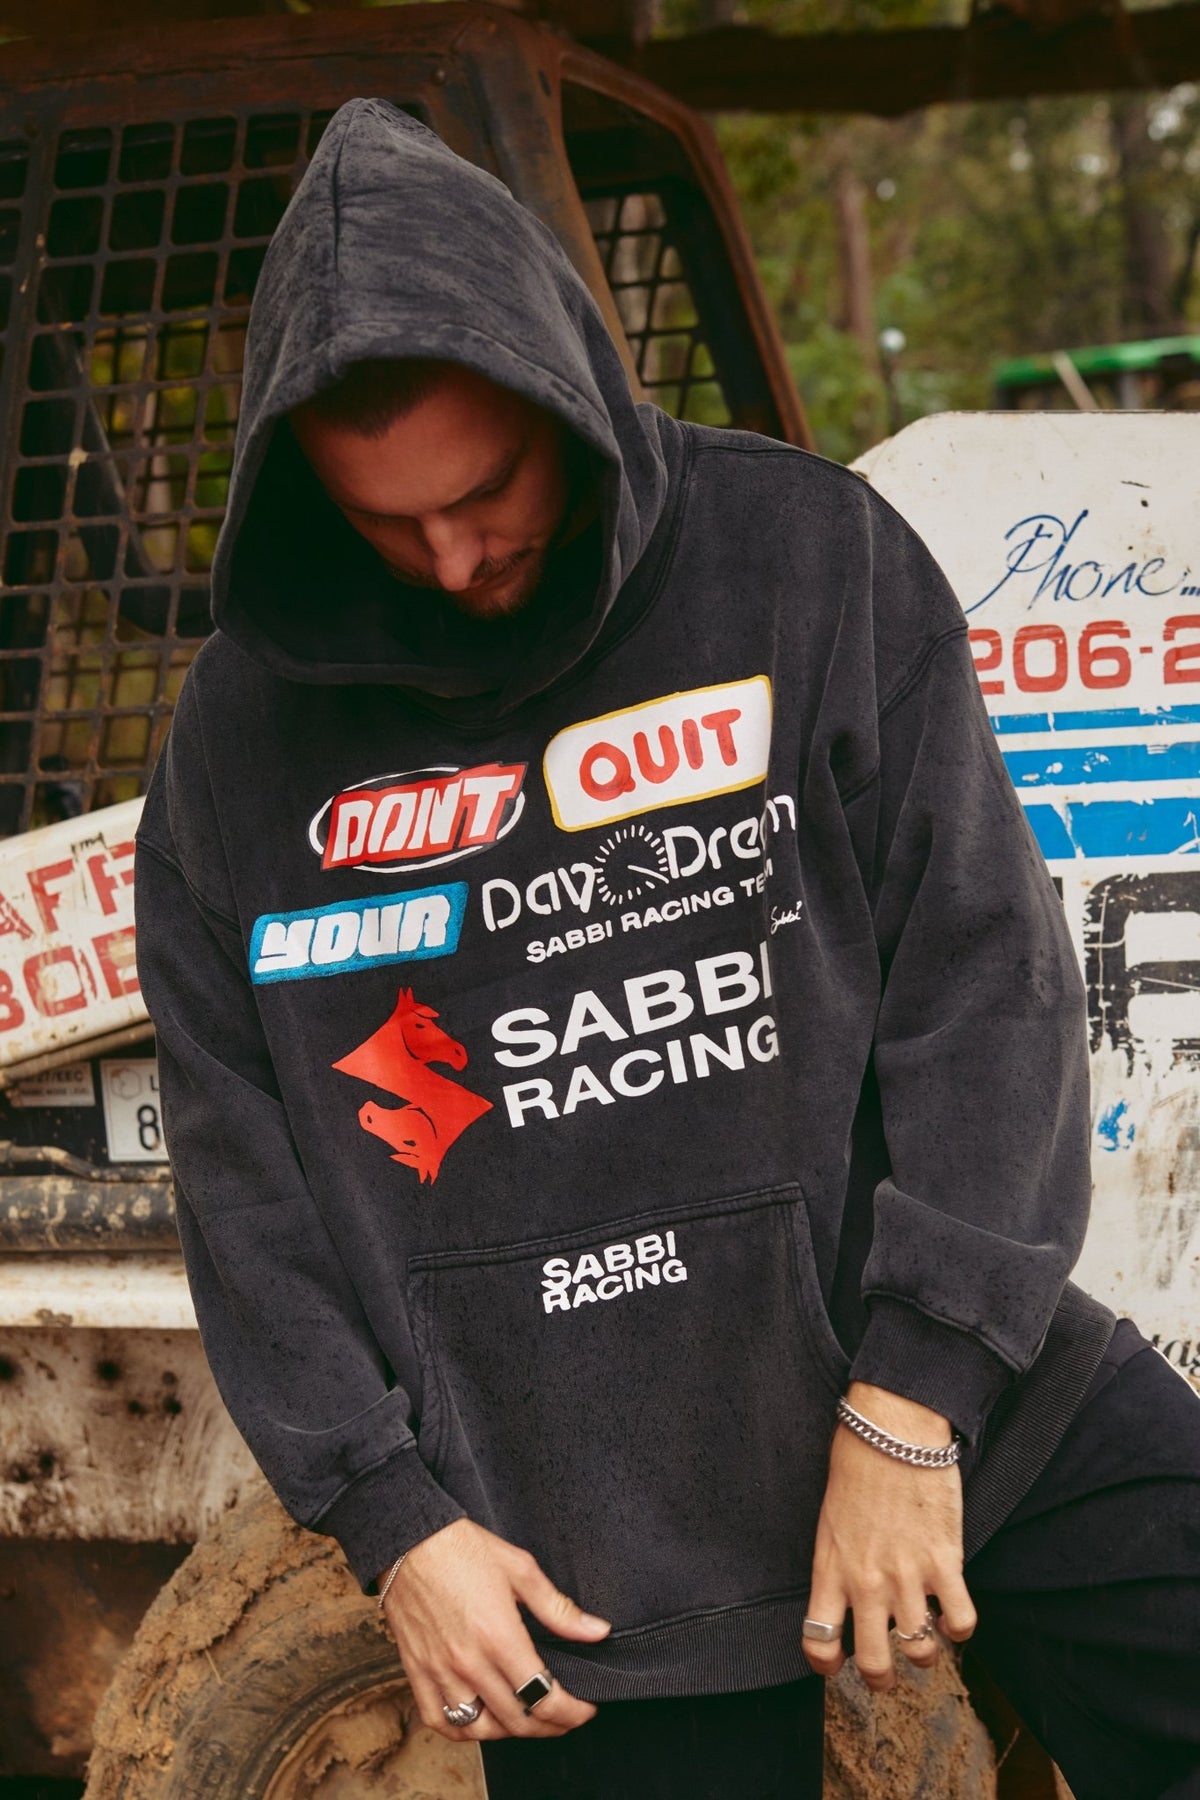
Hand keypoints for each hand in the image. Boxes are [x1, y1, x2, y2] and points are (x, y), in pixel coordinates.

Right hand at [380, 1517, 611, 1740]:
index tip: (585, 1710)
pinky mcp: (416, 1671)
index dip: (571, 1713)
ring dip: (509, 1732)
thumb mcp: (521, 1569)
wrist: (409, 1539)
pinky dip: (462, 1731)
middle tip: (564, 1718)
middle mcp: (469, 1663)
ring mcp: (440, 1671)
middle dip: (550, 1726)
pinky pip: (439, 1721)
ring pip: (480, 1729)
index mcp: (499, 1637)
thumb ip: (559, 1609)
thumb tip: (598, 1631)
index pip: (544, 1697)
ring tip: (527, 1719)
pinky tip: (479, 1721)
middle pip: (517, 1720)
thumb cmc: (464, 1549)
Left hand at [803, 1383, 977, 1692]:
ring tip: (923, 1640)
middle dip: (881, 1678)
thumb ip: (838, 1563)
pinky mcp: (945, 1562)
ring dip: (923, 1653)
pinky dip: (960, 1628)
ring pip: (920, 1651)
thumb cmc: (857, 1466)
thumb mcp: (830, 1520)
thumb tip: (849, 1595)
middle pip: (874, 1662)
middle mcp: (867, 1582)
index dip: (826, 1663)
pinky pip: (961, 1622)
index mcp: (830, 1569)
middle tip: (887, 1673)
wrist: (892, 1432)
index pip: (818, 1640)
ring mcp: (907, 1576)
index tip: (836, 1665)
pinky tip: (953, 1615)